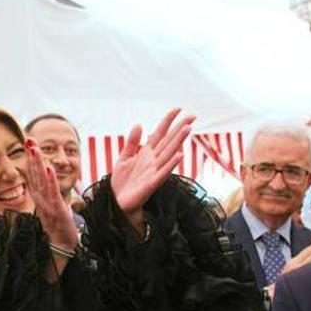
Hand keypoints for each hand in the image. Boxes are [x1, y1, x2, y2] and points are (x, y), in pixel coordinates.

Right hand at [25, 140, 77, 250]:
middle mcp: (40, 198)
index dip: (31, 160)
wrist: (62, 246)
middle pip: (35, 174)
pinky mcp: (56, 209)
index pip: (33, 175)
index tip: (28, 144)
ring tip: (35, 150)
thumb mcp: (51, 208)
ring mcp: (47, 203)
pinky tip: (49, 169)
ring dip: (38, 164)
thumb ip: (46, 196)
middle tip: (29, 140)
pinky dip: (50, 180)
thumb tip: (45, 184)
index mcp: (39, 197)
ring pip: (42, 180)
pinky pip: (53, 192)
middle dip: (32, 157)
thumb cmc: (57, 228)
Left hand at [111, 108, 194, 235]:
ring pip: (169, 153)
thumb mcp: (124, 158)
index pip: (160, 133)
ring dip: (179, 141)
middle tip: (193, 116)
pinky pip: (164, 172)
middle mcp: (153, 160)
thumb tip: (139, 124)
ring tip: (188, 129)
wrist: (117, 201)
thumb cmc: (122, 181)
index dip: (168, 121)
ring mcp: (154, 171)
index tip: (178, 109)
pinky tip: (180, 155)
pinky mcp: (152, 183)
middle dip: (180, 128)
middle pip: (169, 141)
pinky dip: (171, 164)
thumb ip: (131, 142)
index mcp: (147, 153)